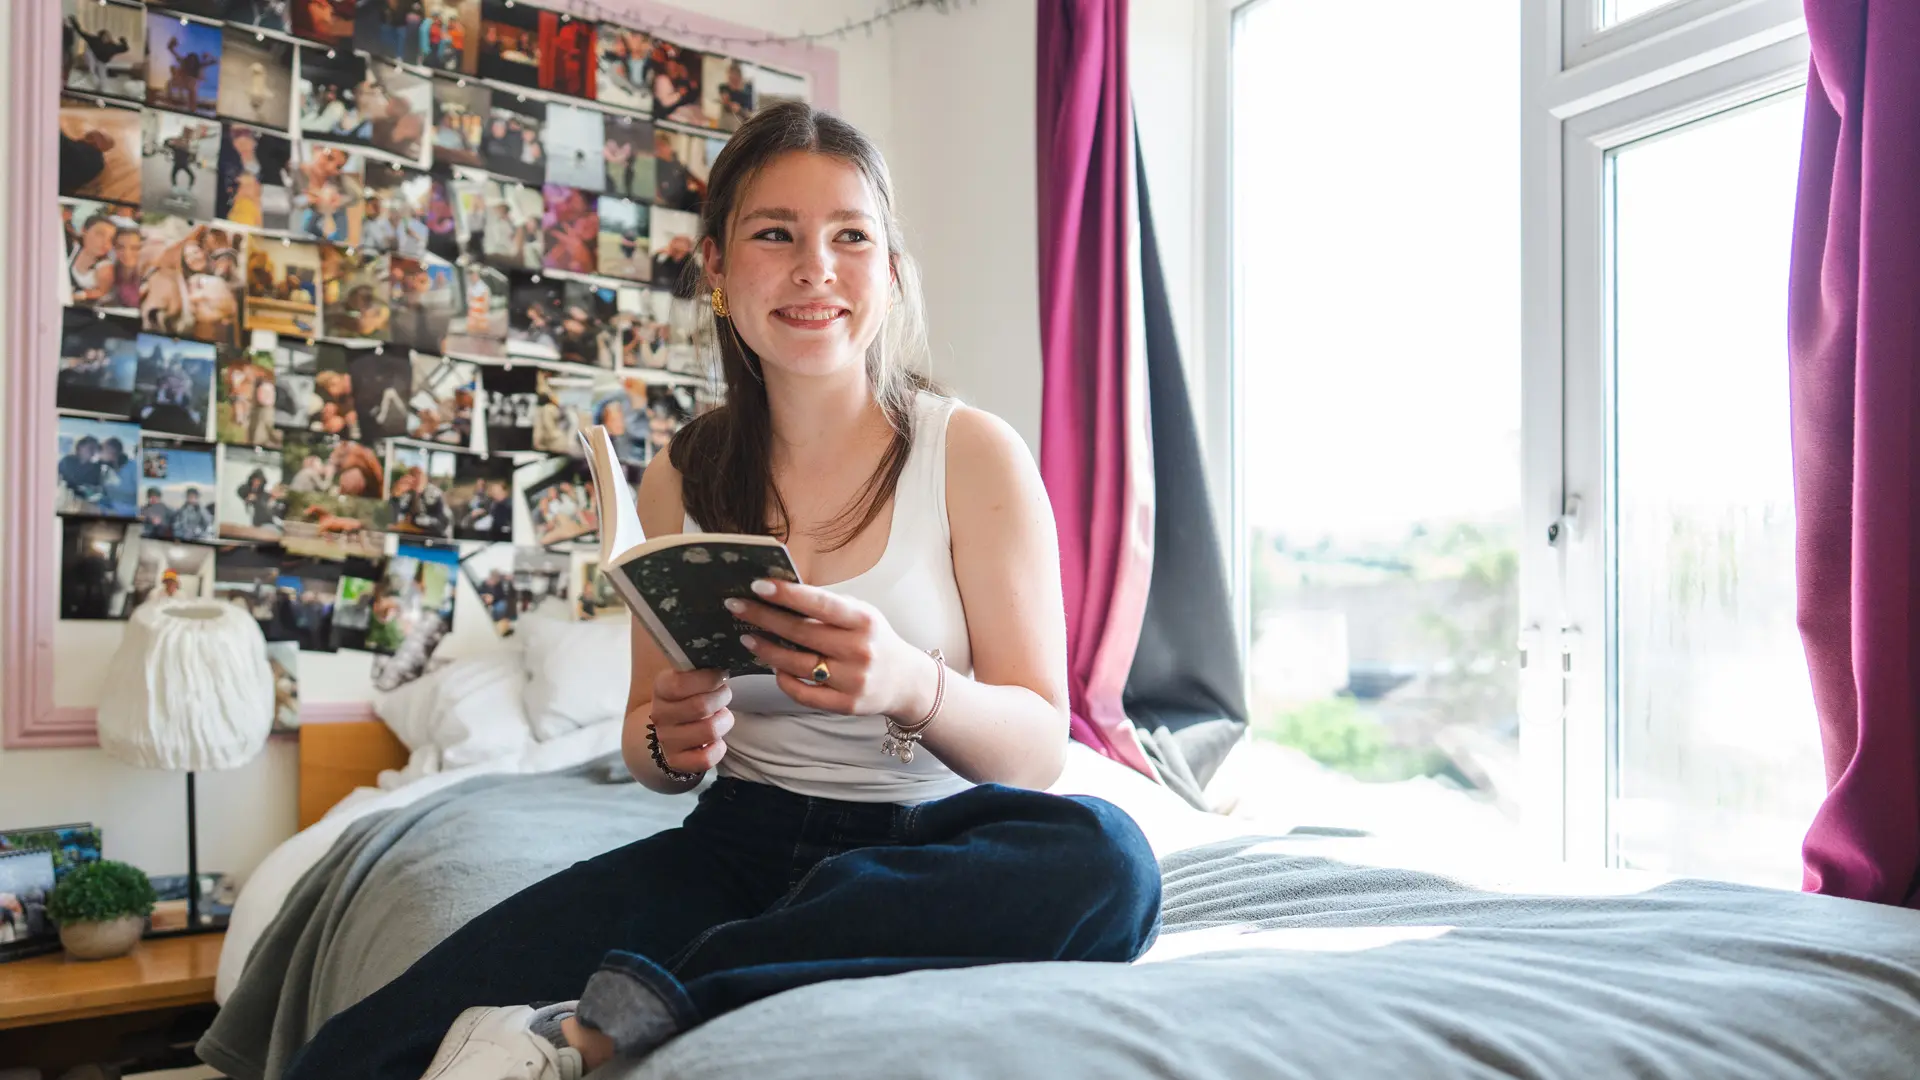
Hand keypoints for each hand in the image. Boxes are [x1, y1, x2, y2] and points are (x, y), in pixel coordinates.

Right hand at [647, 668, 731, 774]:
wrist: (671, 730)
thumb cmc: (688, 697)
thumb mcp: (688, 677)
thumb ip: (700, 666)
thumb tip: (724, 651)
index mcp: (661, 688)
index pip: (681, 683)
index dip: (708, 679)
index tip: (720, 675)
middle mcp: (660, 715)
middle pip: (701, 706)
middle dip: (721, 698)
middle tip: (723, 695)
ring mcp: (667, 740)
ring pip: (709, 731)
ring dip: (724, 722)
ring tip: (721, 717)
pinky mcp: (676, 761)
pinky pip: (705, 758)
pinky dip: (718, 749)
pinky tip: (717, 741)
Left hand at [730, 579, 930, 720]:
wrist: (905, 682)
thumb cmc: (874, 639)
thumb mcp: (861, 615)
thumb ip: (828, 606)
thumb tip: (781, 592)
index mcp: (863, 621)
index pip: (820, 604)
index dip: (787, 594)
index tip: (757, 585)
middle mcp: (859, 650)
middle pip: (801, 633)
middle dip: (764, 618)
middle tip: (736, 608)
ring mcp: (852, 680)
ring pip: (796, 664)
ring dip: (766, 650)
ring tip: (747, 637)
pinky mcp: (845, 705)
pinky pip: (802, 692)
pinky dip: (784, 679)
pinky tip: (773, 666)